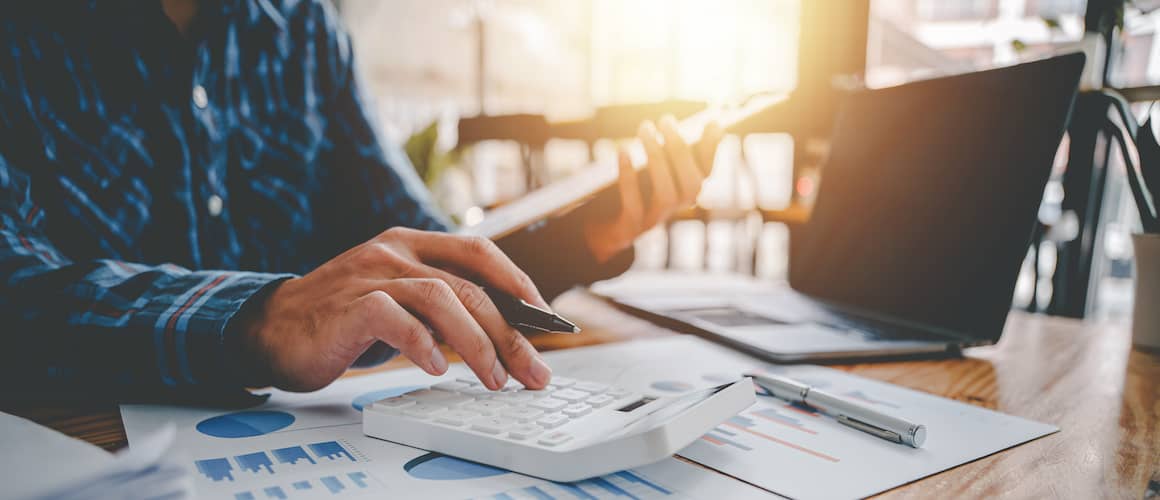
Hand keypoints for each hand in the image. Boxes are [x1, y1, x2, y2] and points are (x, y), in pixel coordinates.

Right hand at [231, 227, 553, 391]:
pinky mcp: (347, 307)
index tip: (545, 320)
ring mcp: (369, 276)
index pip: (478, 251)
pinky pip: (394, 319)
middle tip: (532, 370)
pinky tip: (435, 368)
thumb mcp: (398, 300)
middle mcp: (393, 252)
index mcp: (410, 244)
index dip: (517, 283)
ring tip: (494, 378)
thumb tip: (502, 332)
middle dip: (510, 332)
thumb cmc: (342, 319)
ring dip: (476, 343)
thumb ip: (439, 304)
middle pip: (469, 286)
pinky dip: (421, 344)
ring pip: (440, 298)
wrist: (271, 329)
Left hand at [584, 116, 722, 261]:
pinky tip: (623, 150)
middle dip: (680, 150)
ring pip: (667, 196)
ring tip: (645, 128)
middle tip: (665, 120)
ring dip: (657, 159)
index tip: (712, 122)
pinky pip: (633, 206)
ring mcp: (654, 221)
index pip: (706, 173)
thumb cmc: (633, 190)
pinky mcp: (630, 230)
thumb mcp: (655, 167)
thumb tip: (714, 124)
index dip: (711, 150)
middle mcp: (675, 209)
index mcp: (683, 192)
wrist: (600, 229)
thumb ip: (678, 149)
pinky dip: (629, 177)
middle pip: (691, 185)